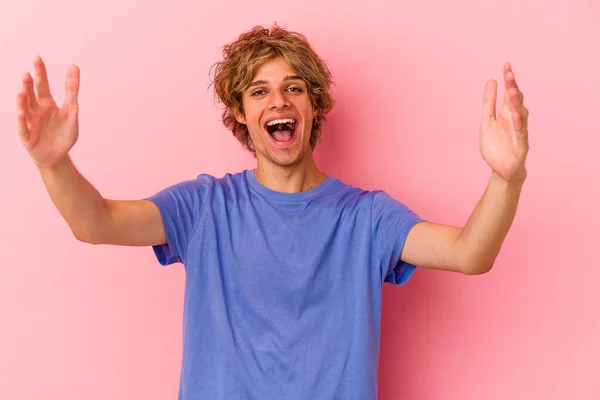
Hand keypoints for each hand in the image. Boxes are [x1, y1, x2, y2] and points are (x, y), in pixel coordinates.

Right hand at [16, 56, 79, 167]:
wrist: (58, 155)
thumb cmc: (63, 132)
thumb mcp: (71, 110)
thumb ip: (72, 90)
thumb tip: (74, 65)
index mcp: (47, 103)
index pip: (42, 85)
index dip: (40, 72)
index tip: (37, 58)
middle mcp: (36, 110)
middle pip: (31, 95)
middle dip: (28, 84)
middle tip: (27, 73)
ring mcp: (30, 122)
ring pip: (24, 108)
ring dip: (22, 100)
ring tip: (22, 90)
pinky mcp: (28, 137)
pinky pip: (23, 127)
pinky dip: (22, 120)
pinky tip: (21, 112)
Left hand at [479, 63, 528, 182]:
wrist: (501, 170)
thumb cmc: (496, 146)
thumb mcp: (487, 121)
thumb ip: (489, 103)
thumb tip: (491, 80)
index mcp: (506, 113)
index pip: (509, 93)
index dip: (508, 80)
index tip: (506, 65)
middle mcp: (515, 120)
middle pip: (516, 100)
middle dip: (513, 87)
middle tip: (509, 73)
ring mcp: (520, 131)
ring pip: (521, 114)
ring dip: (516, 103)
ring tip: (511, 91)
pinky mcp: (521, 145)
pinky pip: (521, 133)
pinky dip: (519, 123)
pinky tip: (516, 114)